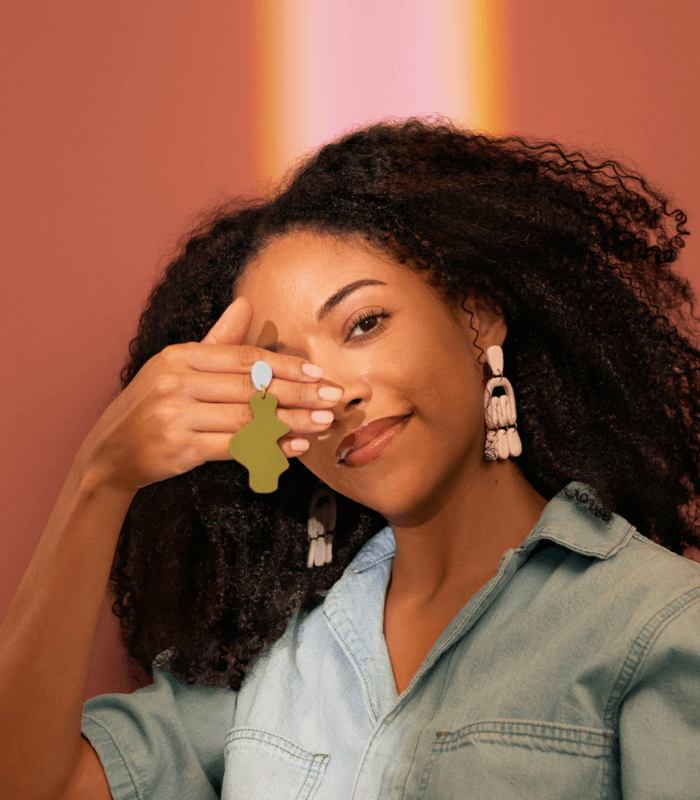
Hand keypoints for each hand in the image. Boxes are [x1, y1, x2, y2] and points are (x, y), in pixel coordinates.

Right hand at [78, 297, 336, 491]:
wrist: (110, 451)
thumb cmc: (153, 405)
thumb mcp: (178, 368)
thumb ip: (218, 340)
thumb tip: (246, 302)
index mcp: (180, 357)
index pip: (243, 358)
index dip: (284, 365)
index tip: (318, 373)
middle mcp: (176, 383)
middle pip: (251, 388)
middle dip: (298, 394)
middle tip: (333, 398)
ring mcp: (176, 416)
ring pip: (248, 418)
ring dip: (291, 421)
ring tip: (322, 422)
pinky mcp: (179, 449)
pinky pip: (235, 447)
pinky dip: (269, 447)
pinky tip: (295, 446)